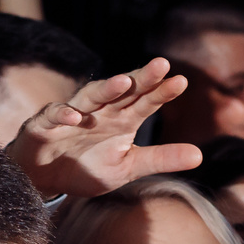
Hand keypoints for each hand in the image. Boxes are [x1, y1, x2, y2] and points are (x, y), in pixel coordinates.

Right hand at [5, 59, 200, 197]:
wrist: (44, 179)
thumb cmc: (87, 167)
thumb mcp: (128, 168)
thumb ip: (160, 158)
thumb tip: (200, 155)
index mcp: (122, 120)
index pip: (146, 101)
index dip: (162, 91)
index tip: (181, 81)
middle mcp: (100, 112)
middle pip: (123, 91)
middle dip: (140, 78)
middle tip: (161, 65)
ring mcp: (72, 114)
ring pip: (90, 97)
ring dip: (105, 89)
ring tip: (122, 82)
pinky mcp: (45, 125)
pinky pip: (54, 115)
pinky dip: (63, 115)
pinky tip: (73, 117)